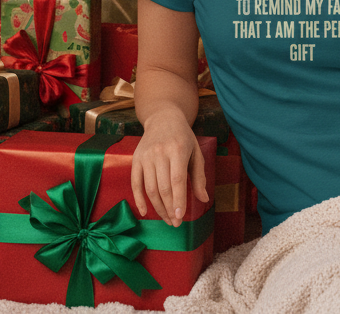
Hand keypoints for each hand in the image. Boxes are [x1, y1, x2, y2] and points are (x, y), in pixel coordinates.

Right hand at [130, 110, 208, 226]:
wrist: (163, 117)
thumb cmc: (183, 136)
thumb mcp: (196, 151)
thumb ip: (199, 176)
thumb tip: (204, 199)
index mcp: (178, 149)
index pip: (177, 180)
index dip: (178, 200)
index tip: (180, 217)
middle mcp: (160, 152)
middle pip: (163, 187)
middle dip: (169, 209)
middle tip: (175, 223)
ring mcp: (146, 156)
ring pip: (150, 188)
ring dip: (158, 208)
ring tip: (166, 219)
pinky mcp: (136, 159)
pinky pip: (135, 183)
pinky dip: (139, 199)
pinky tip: (145, 212)